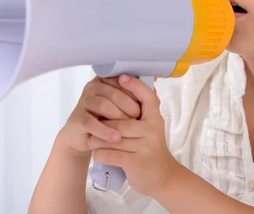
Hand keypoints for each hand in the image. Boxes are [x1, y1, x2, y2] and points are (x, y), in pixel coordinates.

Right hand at [57, 75, 141, 157]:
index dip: (134, 92)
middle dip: (128, 106)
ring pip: (103, 105)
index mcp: (106, 81)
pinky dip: (105, 131)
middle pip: (113, 92)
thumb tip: (155, 90)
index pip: (122, 80)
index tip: (143, 106)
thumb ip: (137, 98)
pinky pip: (91, 122)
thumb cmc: (108, 121)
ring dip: (117, 117)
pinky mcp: (77, 118)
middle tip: (138, 118)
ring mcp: (84, 101)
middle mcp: (93, 87)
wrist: (86, 139)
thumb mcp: (124, 109)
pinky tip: (116, 138)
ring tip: (129, 129)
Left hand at [90, 75, 180, 195]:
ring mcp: (145, 147)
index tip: (121, 77)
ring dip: (98, 139)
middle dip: (104, 123)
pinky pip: (111, 155)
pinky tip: (97, 154)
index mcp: (155, 119)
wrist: (162, 177)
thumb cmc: (150, 149)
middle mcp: (152, 131)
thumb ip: (142, 112)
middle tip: (92, 121)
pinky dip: (100, 154)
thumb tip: (131, 85)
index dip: (134, 86)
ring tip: (91, 139)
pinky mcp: (136, 163)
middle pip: (121, 121)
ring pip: (113, 138)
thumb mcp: (151, 128)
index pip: (147, 97)